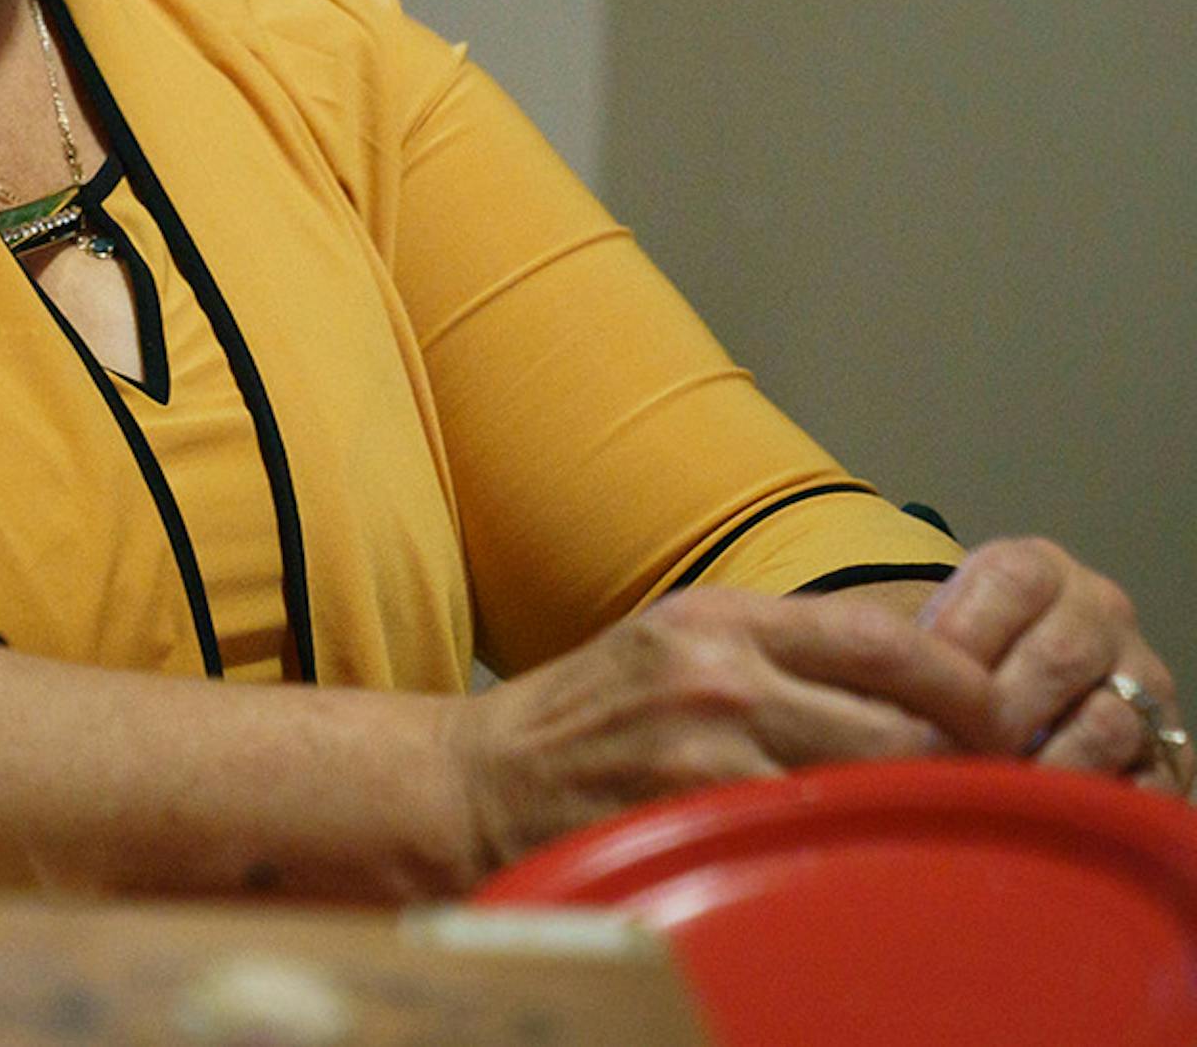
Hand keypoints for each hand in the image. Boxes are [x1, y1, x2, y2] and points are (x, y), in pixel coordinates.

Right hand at [454, 587, 999, 865]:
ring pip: (863, 787)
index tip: (995, 711)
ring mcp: (706, 754)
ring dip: (907, 810)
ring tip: (926, 823)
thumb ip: (774, 648)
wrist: (479, 781)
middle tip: (985, 784)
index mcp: (718, 617)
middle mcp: (720, 675)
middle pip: (893, 721)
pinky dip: (842, 851)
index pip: (880, 638)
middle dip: (952, 759)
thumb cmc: (586, 714)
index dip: (959, 680)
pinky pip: (805, 841)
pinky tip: (849, 857)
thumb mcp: (674, 642)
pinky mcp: (691, 822)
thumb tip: (898, 668)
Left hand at [919, 537, 1190, 797]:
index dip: (961, 636)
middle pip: (1060, 656)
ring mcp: (1146, 680)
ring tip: (990, 789)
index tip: (918, 685)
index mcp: (1041, 570)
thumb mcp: (940, 633)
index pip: (1013, 581)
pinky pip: (1146, 783)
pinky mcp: (1173, 751)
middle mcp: (1103, 612)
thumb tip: (881, 698)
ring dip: (1042, 765)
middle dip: (995, 714)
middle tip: (948, 753)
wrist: (1027, 694)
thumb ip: (919, 650)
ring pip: (1107, 722)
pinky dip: (1090, 804)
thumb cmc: (965, 665)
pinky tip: (1041, 815)